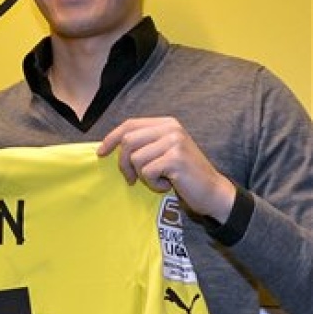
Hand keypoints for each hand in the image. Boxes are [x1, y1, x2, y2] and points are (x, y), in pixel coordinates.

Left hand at [98, 117, 235, 222]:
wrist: (212, 190)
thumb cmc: (183, 174)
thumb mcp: (163, 152)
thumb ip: (144, 144)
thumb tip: (109, 147)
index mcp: (166, 123)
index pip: (130, 124)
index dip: (111, 138)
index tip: (100, 153)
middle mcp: (171, 128)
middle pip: (128, 141)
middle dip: (124, 163)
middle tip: (131, 179)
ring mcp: (174, 142)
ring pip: (136, 159)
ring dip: (143, 176)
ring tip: (159, 179)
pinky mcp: (175, 159)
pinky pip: (147, 172)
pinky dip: (153, 184)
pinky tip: (168, 184)